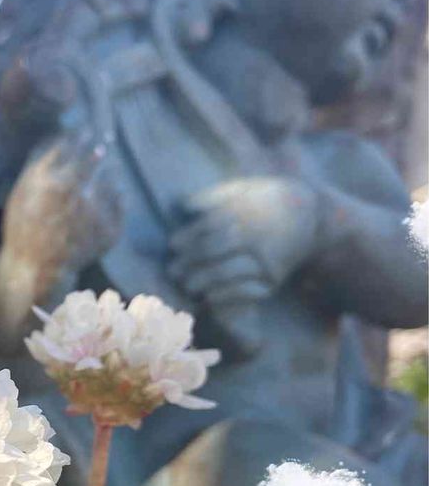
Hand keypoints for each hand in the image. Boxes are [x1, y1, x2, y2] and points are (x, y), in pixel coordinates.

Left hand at [167, 177, 318, 308]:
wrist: (312, 216)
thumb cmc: (268, 199)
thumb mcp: (244, 188)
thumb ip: (213, 196)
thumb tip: (184, 206)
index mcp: (244, 212)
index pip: (206, 228)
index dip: (185, 239)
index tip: (172, 246)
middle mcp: (253, 236)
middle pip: (212, 251)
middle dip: (188, 263)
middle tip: (173, 272)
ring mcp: (265, 259)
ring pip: (226, 274)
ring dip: (202, 282)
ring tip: (187, 286)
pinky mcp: (274, 278)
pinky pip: (246, 292)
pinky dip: (225, 296)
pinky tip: (209, 297)